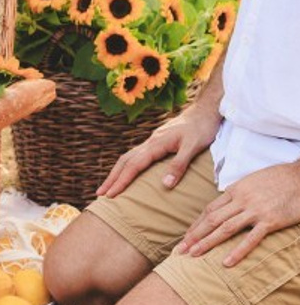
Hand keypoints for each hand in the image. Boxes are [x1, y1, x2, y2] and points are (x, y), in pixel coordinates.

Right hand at [96, 108, 220, 198]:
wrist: (205, 110)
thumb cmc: (201, 128)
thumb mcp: (193, 147)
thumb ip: (178, 165)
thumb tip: (165, 185)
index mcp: (156, 144)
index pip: (134, 165)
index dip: (121, 180)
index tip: (110, 194)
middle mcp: (150, 142)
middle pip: (125, 161)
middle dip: (112, 178)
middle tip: (100, 194)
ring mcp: (152, 141)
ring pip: (128, 157)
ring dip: (117, 172)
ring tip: (109, 185)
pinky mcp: (156, 141)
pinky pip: (136, 155)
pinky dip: (127, 166)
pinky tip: (128, 171)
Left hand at [179, 162, 299, 265]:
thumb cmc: (277, 179)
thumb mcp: (251, 183)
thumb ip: (237, 195)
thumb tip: (226, 207)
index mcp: (234, 191)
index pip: (209, 210)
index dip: (196, 225)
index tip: (186, 237)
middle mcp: (240, 200)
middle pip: (211, 219)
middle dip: (194, 235)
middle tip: (180, 250)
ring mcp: (255, 210)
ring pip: (225, 228)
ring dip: (207, 242)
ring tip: (193, 255)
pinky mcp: (270, 220)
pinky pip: (251, 238)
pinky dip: (238, 251)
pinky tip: (226, 263)